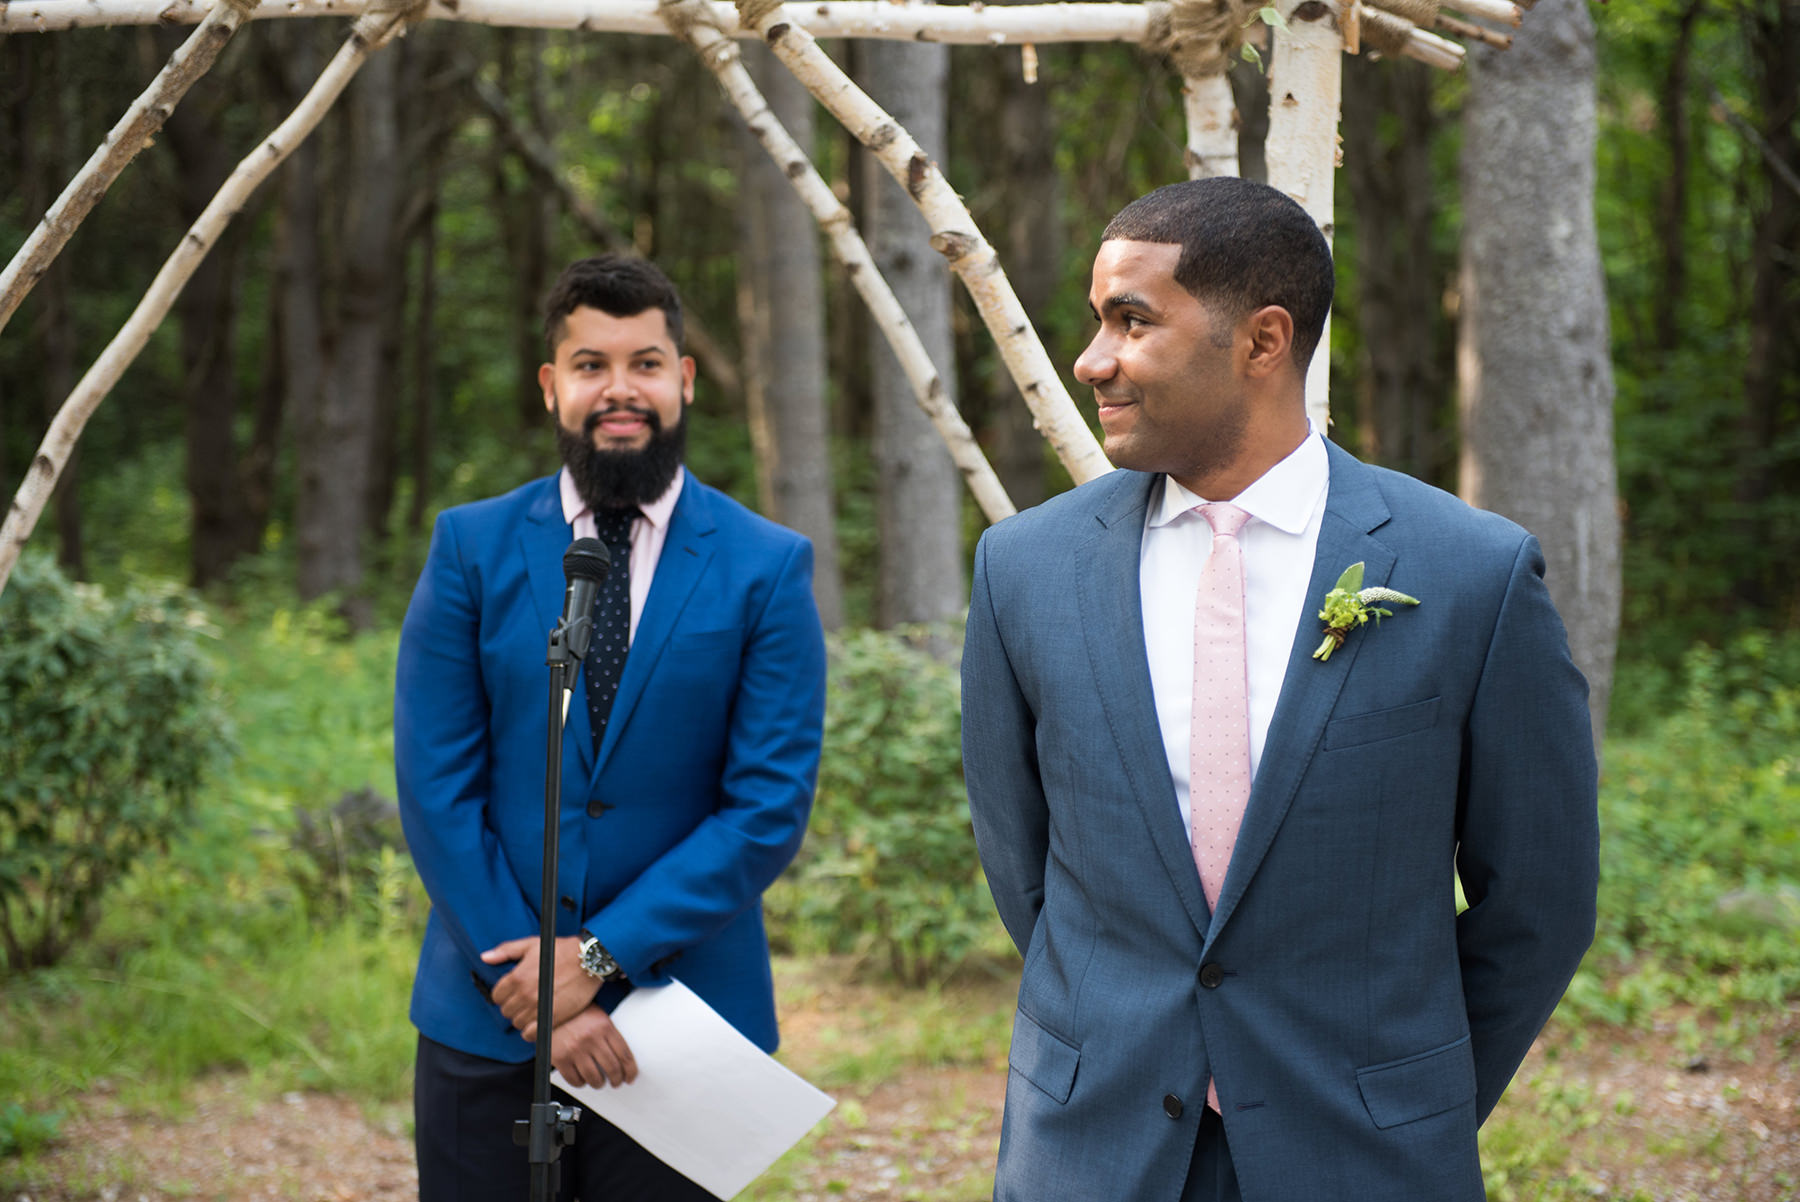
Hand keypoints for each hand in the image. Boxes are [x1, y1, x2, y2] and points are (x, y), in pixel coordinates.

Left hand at [481, 935, 600, 1038]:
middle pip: (506, 1011)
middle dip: (513, 1006)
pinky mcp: (552, 1017)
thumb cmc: (563, 951)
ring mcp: (538, 1007)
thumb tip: (485, 957)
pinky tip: (537, 1022)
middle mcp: (525, 994)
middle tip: (524, 1001)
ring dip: (523, 1018)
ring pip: (518, 1023)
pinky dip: (531, 1031)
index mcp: (517, 977)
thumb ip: (506, 951)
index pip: (497, 997)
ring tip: (533, 1010)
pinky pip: (531, 1033)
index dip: (503, 995)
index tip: (512, 993)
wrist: (589, 960)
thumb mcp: (531, 945)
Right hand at [550, 1005, 637, 1088]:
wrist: (548, 1008)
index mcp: (604, 1026)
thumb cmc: (575, 1013)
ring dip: (599, 1084)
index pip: (624, 1054)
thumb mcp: (597, 1016)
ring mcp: (575, 1049)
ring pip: (594, 1078)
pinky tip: (582, 1079)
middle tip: (616, 1082)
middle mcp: (591, 1038)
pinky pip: (575, 1080)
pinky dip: (581, 1083)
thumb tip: (622, 1058)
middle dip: (617, 1080)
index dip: (630, 1070)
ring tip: (599, 1082)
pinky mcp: (560, 1058)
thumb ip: (609, 1033)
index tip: (630, 1077)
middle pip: (612, 1068)